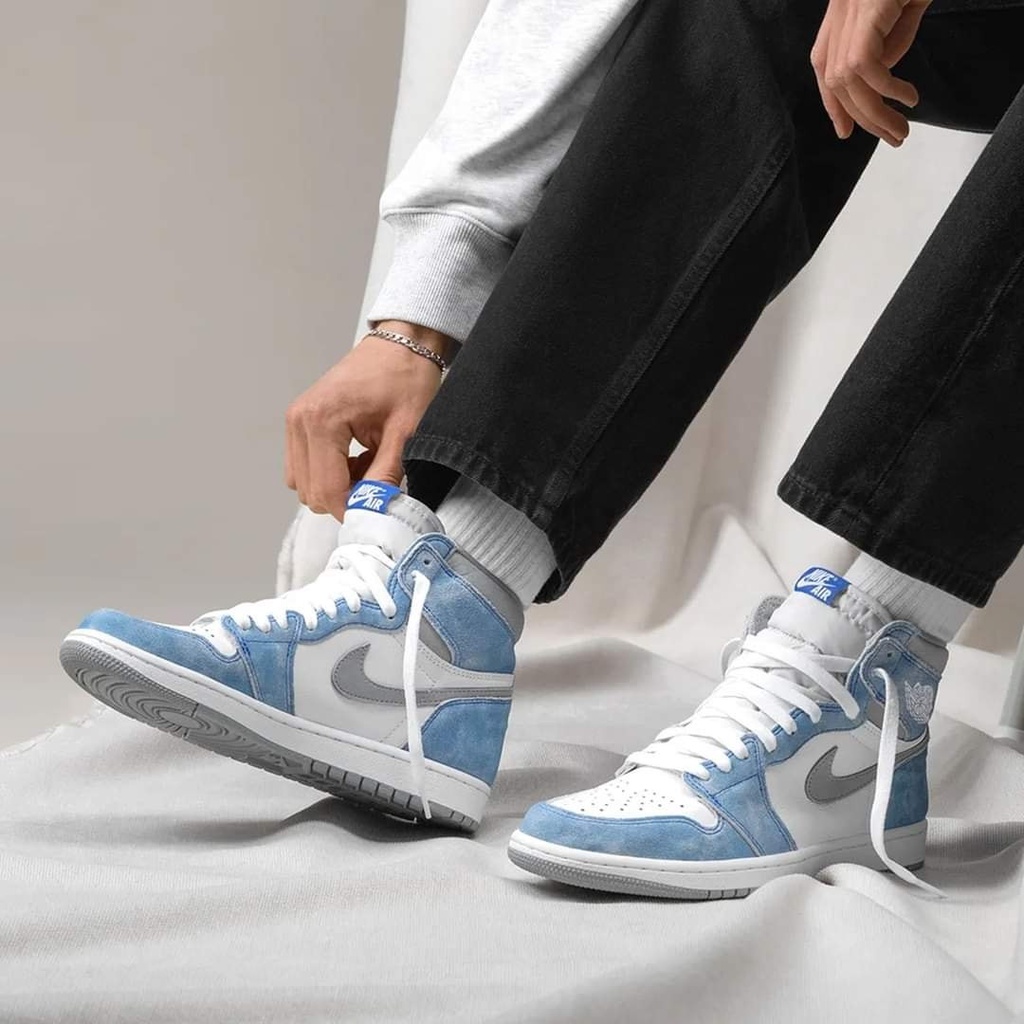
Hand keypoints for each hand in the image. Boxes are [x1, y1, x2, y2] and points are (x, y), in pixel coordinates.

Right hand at [285, 321, 451, 519]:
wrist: (401, 345)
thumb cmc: (406, 378)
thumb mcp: (406, 432)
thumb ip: (387, 475)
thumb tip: (375, 510)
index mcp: (322, 420)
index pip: (327, 490)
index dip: (353, 509)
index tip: (378, 509)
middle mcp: (300, 421)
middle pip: (311, 492)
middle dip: (345, 497)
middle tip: (379, 481)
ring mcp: (296, 421)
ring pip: (304, 483)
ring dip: (336, 485)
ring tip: (368, 464)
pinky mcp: (300, 422)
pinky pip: (305, 466)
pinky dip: (329, 472)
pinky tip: (356, 457)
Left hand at [811, 0, 930, 146]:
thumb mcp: (902, 10)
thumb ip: (890, 41)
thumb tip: (883, 78)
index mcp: (840, 12)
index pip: (823, 67)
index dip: (832, 104)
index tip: (845, 131)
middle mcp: (838, 13)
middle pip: (834, 82)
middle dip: (862, 118)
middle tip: (893, 137)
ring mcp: (849, 11)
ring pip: (847, 81)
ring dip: (876, 112)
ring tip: (901, 127)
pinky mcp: (866, 11)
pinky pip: (865, 66)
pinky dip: (886, 89)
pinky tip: (907, 97)